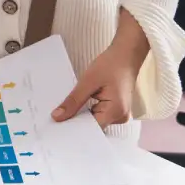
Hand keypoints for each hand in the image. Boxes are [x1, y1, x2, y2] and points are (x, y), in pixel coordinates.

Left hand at [52, 13, 148, 128]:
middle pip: (93, 126)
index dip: (73, 127)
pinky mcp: (116, 110)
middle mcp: (120, 117)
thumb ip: (73, 101)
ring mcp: (119, 114)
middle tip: (59, 116)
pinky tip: (80, 103)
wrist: (126, 55)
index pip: (90, 129)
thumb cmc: (111, 64)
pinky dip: (88, 110)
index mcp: (115, 111)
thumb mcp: (88, 81)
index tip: (58, 124)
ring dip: (82, 115)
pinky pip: (98, 115)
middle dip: (76, 121)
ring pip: (95, 121)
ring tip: (71, 107)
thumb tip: (58, 116)